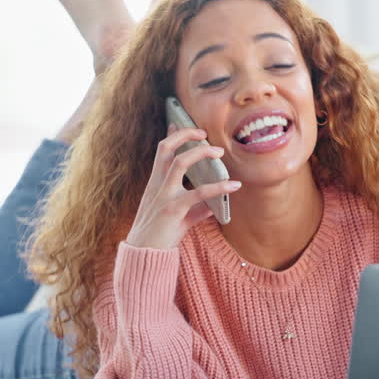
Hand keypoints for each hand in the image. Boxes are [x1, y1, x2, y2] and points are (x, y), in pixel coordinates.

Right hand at [124, 125, 241, 249]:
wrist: (144, 255)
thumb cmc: (159, 235)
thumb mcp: (177, 217)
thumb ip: (194, 209)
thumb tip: (212, 206)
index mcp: (155, 184)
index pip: (161, 151)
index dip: (171, 135)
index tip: (180, 123)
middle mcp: (157, 185)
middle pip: (167, 148)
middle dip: (185, 135)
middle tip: (204, 133)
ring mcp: (164, 196)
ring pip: (180, 163)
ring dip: (200, 153)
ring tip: (219, 152)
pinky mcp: (174, 210)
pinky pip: (199, 193)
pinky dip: (219, 187)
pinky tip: (234, 185)